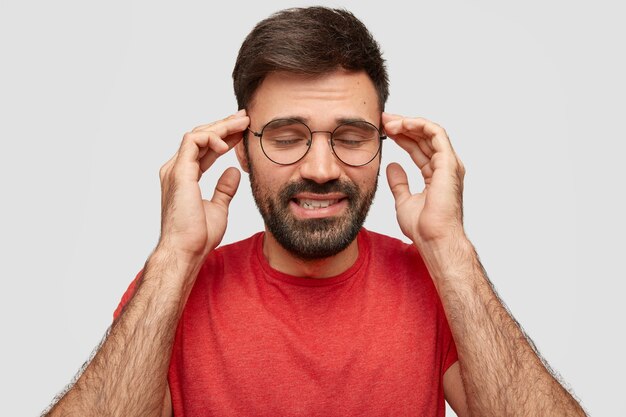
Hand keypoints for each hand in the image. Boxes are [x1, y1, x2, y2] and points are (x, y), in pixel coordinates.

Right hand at [157, 110, 249, 265]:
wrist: (186, 251)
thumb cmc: (198, 236)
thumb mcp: (218, 208)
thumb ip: (224, 189)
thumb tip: (233, 171)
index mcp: (184, 177)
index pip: (204, 148)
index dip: (224, 137)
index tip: (243, 131)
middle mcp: (177, 170)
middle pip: (200, 137)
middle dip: (223, 125)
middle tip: (244, 117)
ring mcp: (175, 169)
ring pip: (197, 134)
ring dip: (220, 126)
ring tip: (241, 122)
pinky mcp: (179, 172)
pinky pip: (193, 141)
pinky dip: (211, 137)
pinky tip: (227, 144)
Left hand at [383, 113, 465, 248]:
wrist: (434, 238)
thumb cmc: (423, 227)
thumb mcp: (404, 201)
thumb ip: (399, 183)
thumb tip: (392, 166)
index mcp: (436, 175)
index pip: (419, 148)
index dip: (402, 136)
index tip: (384, 130)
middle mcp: (445, 167)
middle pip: (424, 137)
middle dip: (403, 126)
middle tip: (383, 119)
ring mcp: (449, 164)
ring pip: (430, 132)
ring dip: (409, 123)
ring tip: (389, 121)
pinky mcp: (449, 163)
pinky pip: (436, 134)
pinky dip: (420, 125)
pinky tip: (404, 124)